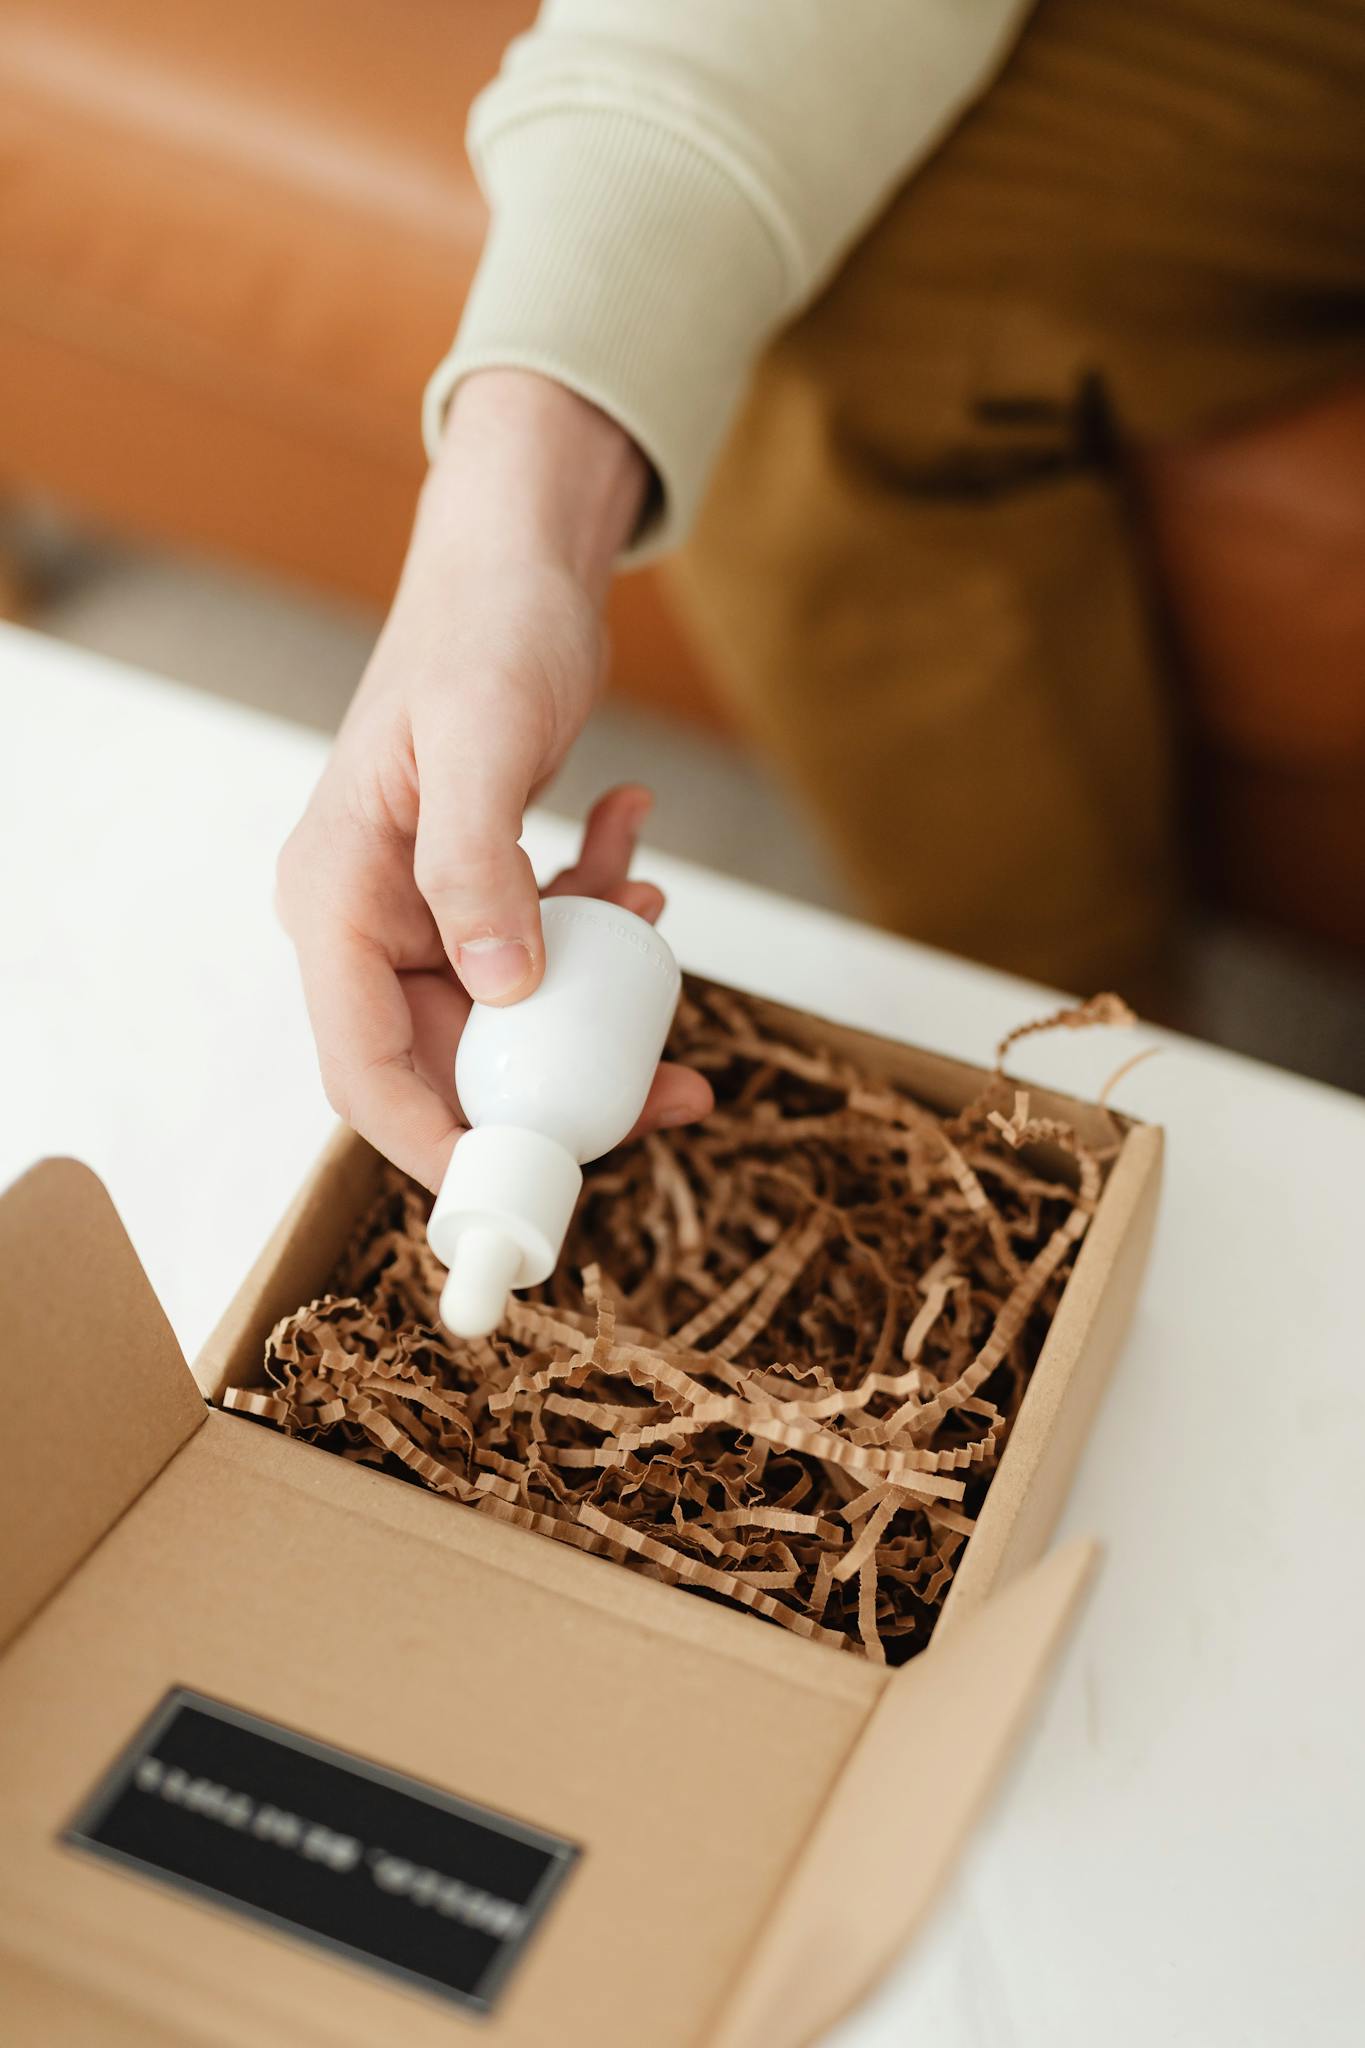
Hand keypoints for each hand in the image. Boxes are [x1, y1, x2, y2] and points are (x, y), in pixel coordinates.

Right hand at [277, 371, 711, 1188]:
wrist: (516, 562)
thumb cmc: (481, 630)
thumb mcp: (479, 741)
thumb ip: (477, 866)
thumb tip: (501, 991)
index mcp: (336, 896)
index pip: (360, 1063)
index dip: (432, 1144)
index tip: (519, 1189)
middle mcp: (370, 916)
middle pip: (452, 1055)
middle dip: (559, 1080)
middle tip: (668, 1087)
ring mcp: (426, 907)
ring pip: (514, 1010)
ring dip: (596, 993)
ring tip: (657, 926)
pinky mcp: (480, 888)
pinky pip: (545, 944)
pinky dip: (600, 919)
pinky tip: (632, 852)